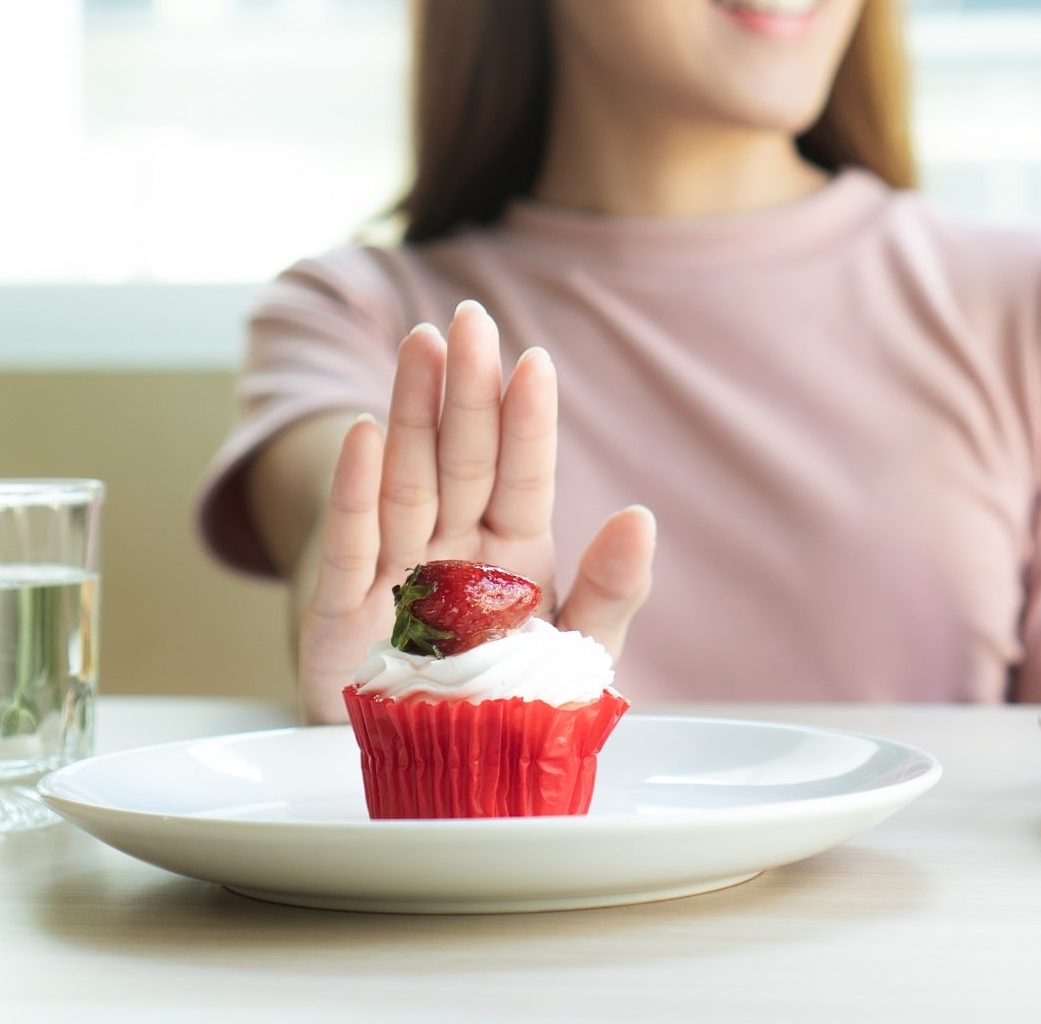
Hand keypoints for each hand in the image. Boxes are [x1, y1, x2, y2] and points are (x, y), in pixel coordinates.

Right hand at [296, 300, 655, 722]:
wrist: (438, 780)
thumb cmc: (507, 708)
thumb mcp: (578, 656)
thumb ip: (611, 592)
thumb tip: (640, 515)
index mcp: (516, 559)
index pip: (523, 477)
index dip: (526, 422)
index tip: (535, 363)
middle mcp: (455, 553)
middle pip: (463, 460)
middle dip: (468, 390)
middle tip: (471, 318)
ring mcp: (398, 575)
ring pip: (409, 481)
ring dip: (414, 413)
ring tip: (423, 345)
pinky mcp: (342, 614)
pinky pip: (357, 545)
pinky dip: (359, 493)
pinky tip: (369, 433)